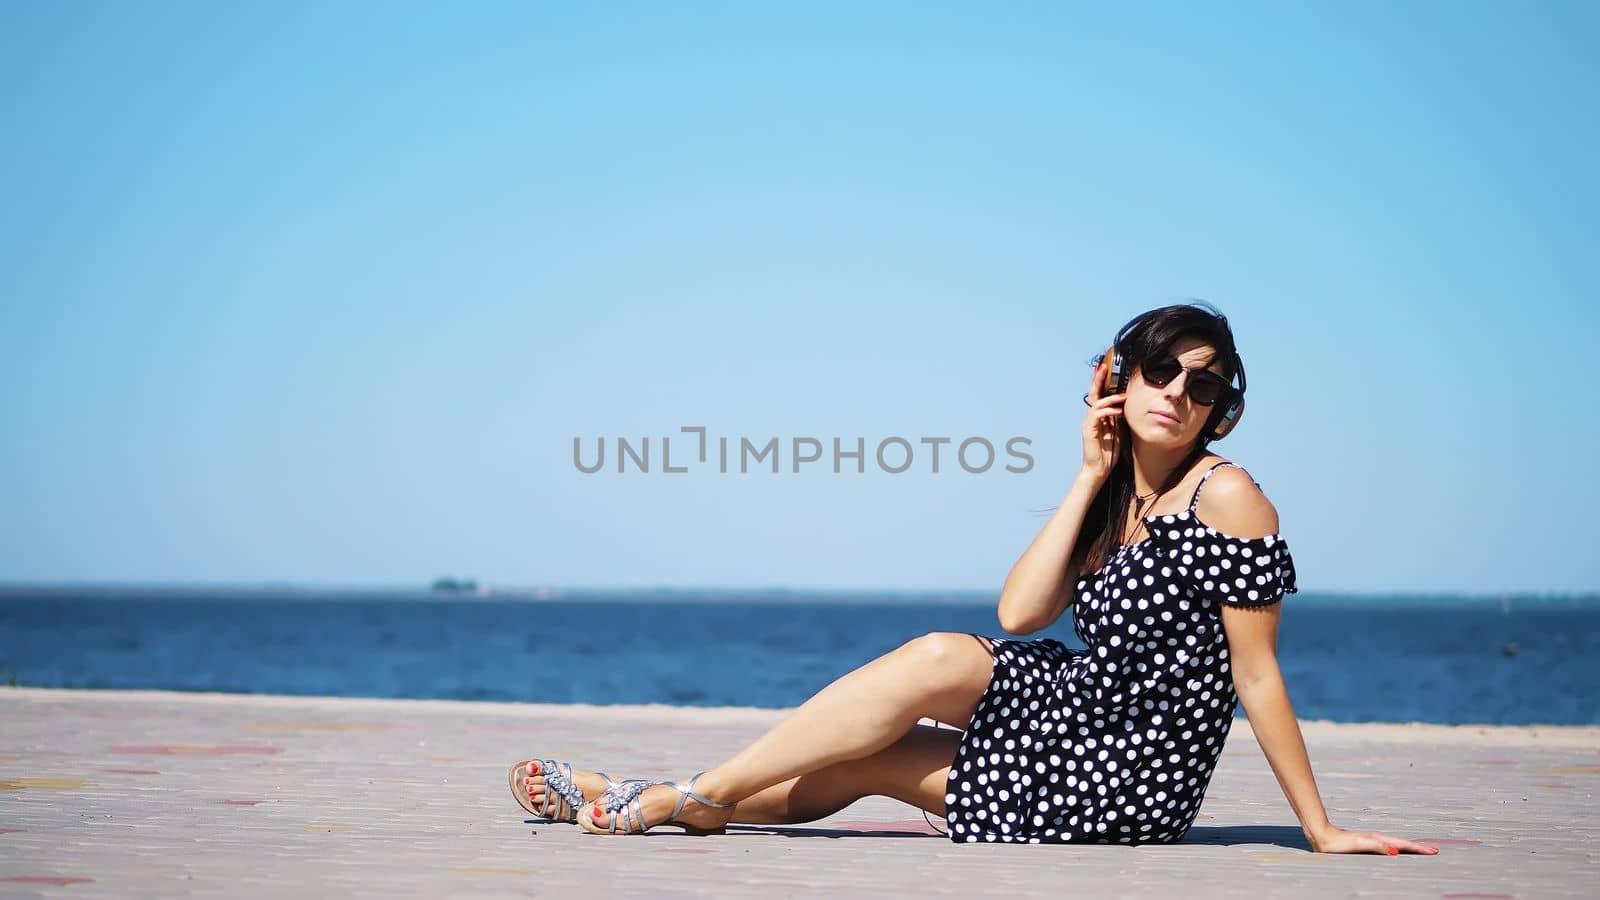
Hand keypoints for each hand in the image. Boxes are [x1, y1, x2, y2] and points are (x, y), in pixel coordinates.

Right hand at [1080, 358, 1125, 482]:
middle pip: (1094, 393)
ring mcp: (1089, 423)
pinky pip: (1097, 415)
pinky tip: (1118, 411)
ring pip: (1096, 402)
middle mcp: (1091, 416)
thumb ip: (1118, 417)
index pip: (1099, 394)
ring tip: (1123, 395)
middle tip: (1104, 366)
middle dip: (1098, 379)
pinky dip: (1108, 410)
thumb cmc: (1108, 451)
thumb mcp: (1118, 430)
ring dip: (1110, 397)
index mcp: (1098, 416)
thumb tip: (1126, 405)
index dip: (1101, 381)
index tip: (1106, 368)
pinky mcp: (1089, 430)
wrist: (1099, 469)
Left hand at [1309, 824, 1439, 855]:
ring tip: (1420, 851)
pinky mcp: (1366, 844)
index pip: (1404, 845)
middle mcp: (1377, 839)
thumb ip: (1377, 847)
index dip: (1419, 849)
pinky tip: (1395, 851)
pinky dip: (1397, 848)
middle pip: (1402, 844)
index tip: (1433, 851)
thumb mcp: (1359, 845)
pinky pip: (1388, 846)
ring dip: (1409, 848)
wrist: (1323, 836)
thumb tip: (1395, 851)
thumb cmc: (1339, 843)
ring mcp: (1372, 841)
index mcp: (1379, 839)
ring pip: (1396, 844)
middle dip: (1418, 848)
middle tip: (1434, 851)